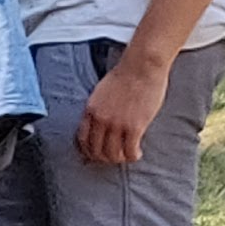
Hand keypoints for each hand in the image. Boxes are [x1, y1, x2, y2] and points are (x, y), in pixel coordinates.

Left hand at [76, 49, 166, 166]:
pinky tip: (137, 154)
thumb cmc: (125, 75)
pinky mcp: (134, 127)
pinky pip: (129, 150)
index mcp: (90, 110)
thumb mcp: (101, 92)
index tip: (95, 154)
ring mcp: (116, 124)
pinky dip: (133, 156)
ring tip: (126, 156)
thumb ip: (98, 108)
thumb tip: (99, 122)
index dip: (88, 151)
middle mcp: (100, 120)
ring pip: (112, 154)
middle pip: (96, 150)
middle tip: (113, 158)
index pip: (82, 139)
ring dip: (119, 159)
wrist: (141, 66)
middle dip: (104, 158)